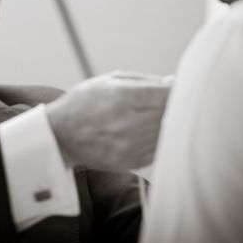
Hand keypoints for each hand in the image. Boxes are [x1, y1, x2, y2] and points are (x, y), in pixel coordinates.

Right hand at [46, 71, 171, 170]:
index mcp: (123, 96)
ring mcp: (131, 145)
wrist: (59, 135)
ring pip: (168, 132)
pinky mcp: (132, 161)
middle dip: (177, 105)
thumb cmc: (84, 102)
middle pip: (172, 113)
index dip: (181, 90)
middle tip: (176, 99)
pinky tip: (150, 130)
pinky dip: (161, 138)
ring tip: (158, 114)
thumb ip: (145, 81)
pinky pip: (160, 148)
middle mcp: (129, 122)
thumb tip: (175, 82)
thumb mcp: (109, 81)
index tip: (182, 87)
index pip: (169, 94)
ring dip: (169, 122)